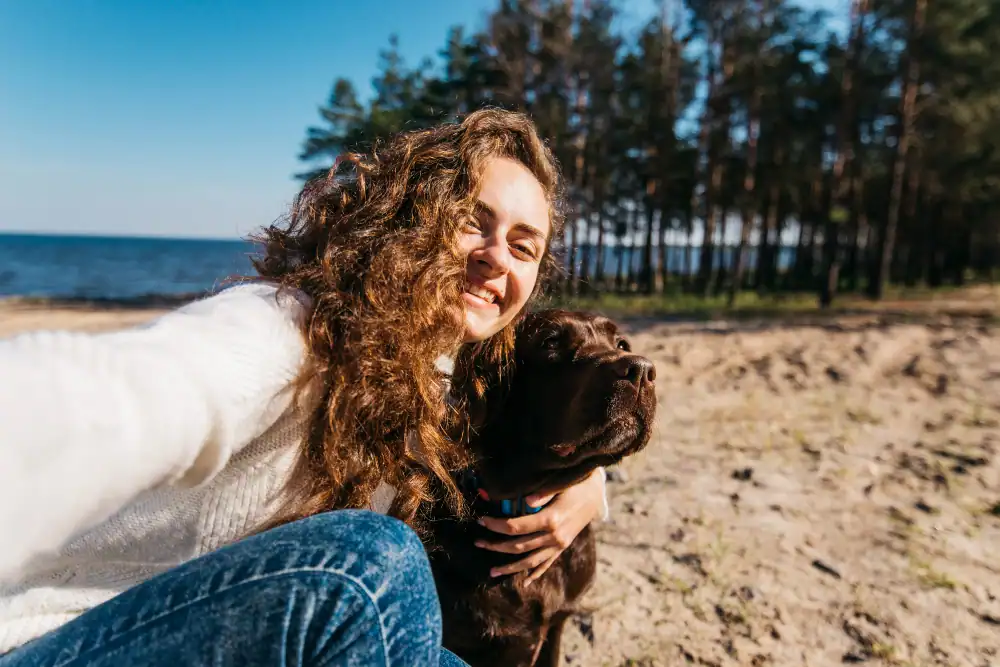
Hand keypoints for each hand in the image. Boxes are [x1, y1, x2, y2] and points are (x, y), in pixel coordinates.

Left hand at [475, 468, 605, 584]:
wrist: (597, 493)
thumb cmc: (576, 483)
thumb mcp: (561, 483)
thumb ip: (543, 493)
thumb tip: (526, 501)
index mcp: (550, 519)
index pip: (515, 526)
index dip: (496, 525)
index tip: (481, 521)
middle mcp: (554, 536)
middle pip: (518, 546)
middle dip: (495, 546)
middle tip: (478, 543)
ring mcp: (559, 544)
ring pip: (530, 561)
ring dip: (510, 568)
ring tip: (492, 571)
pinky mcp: (563, 546)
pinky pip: (546, 563)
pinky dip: (535, 573)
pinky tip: (525, 581)